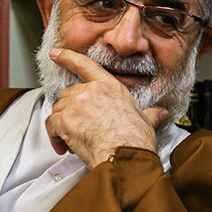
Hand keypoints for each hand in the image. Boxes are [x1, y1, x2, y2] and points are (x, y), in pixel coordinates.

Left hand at [45, 48, 169, 167]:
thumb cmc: (135, 141)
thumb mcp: (146, 121)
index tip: (56, 54)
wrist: (125, 157)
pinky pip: (51, 126)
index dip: (68, 57)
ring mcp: (76, 104)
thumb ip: (150, 113)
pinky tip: (64, 146)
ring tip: (74, 140)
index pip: (85, 65)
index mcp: (110, 87)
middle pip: (69, 94)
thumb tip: (160, 113)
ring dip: (62, 125)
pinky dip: (54, 137)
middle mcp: (91, 91)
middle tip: (80, 127)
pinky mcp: (65, 120)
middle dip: (71, 111)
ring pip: (59, 110)